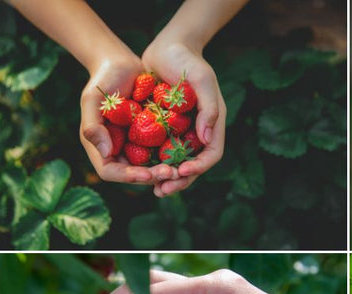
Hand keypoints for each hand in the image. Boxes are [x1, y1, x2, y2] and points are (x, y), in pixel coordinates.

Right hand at [81, 55, 174, 183]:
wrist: (122, 65)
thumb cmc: (103, 80)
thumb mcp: (93, 100)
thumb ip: (93, 126)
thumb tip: (104, 153)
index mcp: (100, 146)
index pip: (110, 171)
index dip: (128, 176)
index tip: (147, 174)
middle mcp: (117, 150)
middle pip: (133, 174)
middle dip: (152, 176)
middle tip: (171, 173)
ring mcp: (134, 145)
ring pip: (150, 167)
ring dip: (164, 170)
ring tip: (180, 169)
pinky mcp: (150, 137)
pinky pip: (161, 152)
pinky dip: (171, 156)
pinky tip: (185, 155)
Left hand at [142, 41, 225, 196]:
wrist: (167, 46)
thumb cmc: (187, 60)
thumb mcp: (202, 80)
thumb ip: (209, 109)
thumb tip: (207, 139)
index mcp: (212, 123)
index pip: (211, 154)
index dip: (198, 167)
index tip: (180, 171)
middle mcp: (199, 131)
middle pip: (194, 165)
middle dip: (180, 180)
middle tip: (162, 190)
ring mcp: (182, 130)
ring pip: (177, 162)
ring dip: (166, 177)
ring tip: (153, 188)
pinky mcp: (165, 127)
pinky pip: (160, 150)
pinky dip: (153, 162)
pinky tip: (139, 170)